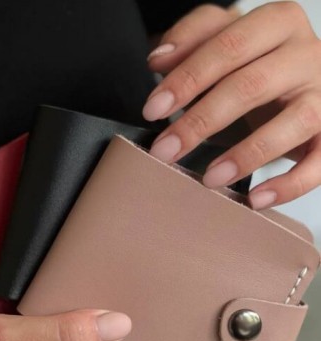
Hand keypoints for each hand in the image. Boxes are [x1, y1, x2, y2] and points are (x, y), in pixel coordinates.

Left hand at [143, 2, 320, 208]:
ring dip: (247, 155)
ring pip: (294, 122)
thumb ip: (193, 41)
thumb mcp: (226, 43)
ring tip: (209, 179)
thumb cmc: (255, 65)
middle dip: (200, 121)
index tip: (152, 109)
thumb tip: (157, 60)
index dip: (187, 79)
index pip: (228, 46)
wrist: (302, 84)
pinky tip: (255, 199)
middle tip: (164, 150)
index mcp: (276, 24)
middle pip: (251, 85)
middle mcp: (307, 54)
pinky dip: (290, 184)